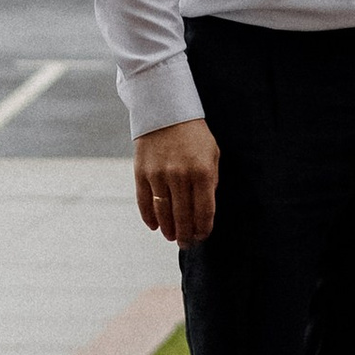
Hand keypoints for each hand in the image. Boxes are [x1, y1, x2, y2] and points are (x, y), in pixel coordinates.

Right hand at [133, 118, 219, 245]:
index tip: (202, 236)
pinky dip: (149, 218)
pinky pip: (144, 203)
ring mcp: (159, 175)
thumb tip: (205, 210)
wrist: (165, 110)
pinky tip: (155, 226)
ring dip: (168, 230)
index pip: (204, 211)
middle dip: (186, 235)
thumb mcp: (212, 153)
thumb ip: (211, 181)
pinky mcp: (141, 173)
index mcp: (202, 172)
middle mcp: (180, 176)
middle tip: (186, 244)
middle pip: (184, 216)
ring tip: (172, 237)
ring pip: (163, 213)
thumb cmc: (194, 134)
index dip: (203, 229)